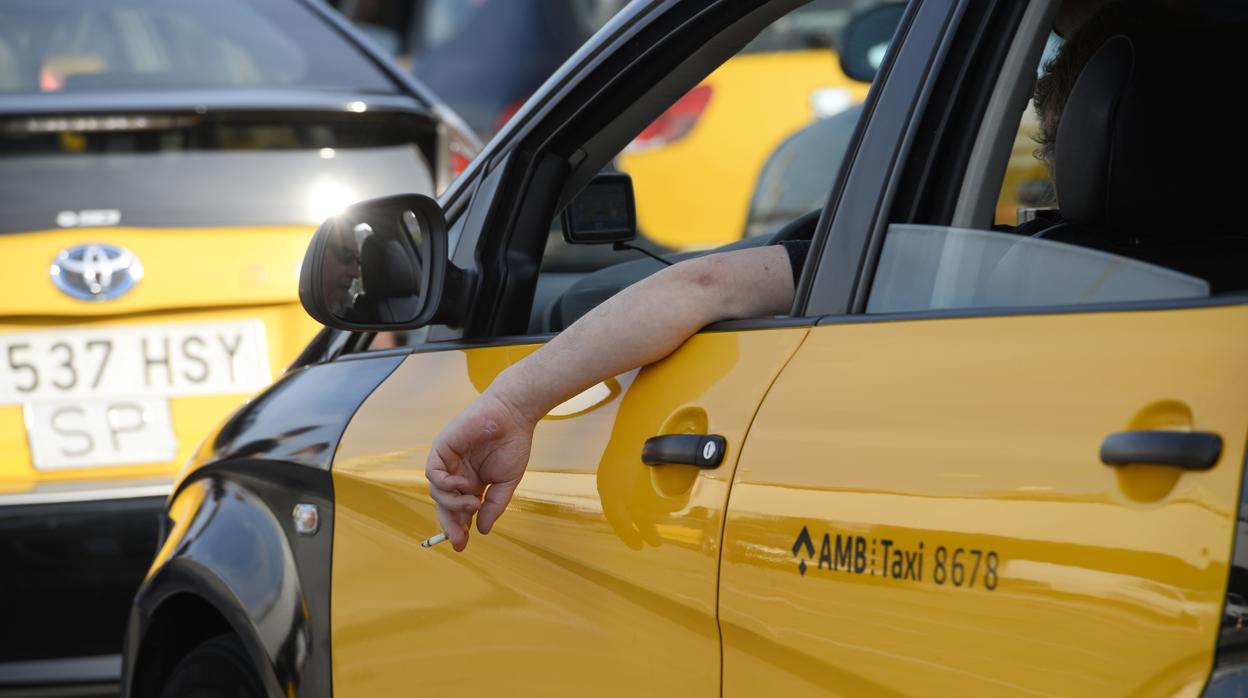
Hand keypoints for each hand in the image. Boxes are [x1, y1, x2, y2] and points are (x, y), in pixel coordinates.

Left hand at [425, 391, 535, 550]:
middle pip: (444, 505)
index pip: (458, 510)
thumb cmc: (513, 443)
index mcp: (472, 482)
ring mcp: (448, 461)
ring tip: (473, 503)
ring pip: (437, 492)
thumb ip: (494, 506)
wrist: (513, 415)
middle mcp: (457, 473)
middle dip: (450, 524)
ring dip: (453, 504)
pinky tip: (464, 485)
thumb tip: (482, 530)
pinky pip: (433, 473)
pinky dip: (445, 484)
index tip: (462, 545)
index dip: (458, 528)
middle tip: (459, 539)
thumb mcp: (506, 482)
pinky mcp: (441, 448)